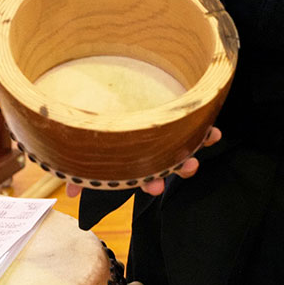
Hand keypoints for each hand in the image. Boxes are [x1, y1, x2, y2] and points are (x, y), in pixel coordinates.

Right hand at [65, 126, 221, 197]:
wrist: (111, 90)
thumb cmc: (100, 126)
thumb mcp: (88, 150)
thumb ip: (82, 173)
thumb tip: (69, 194)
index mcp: (134, 158)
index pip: (145, 175)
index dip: (151, 183)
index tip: (156, 188)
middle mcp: (153, 149)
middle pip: (169, 163)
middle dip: (178, 168)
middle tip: (187, 167)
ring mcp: (167, 134)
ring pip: (184, 148)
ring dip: (193, 151)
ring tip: (203, 148)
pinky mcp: (177, 118)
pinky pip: (196, 127)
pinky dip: (206, 132)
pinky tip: (213, 133)